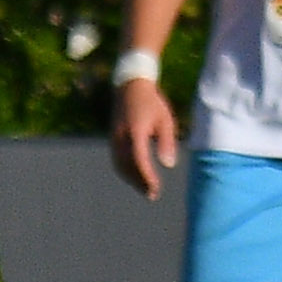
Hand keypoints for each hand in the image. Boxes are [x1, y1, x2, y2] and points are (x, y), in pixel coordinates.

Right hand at [111, 79, 178, 197]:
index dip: (147, 177)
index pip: (139, 160)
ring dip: (131, 179)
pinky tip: (135, 175)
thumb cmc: (152, 103)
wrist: (130, 86)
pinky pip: (116, 159)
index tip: (156, 188)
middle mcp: (121, 137)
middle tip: (152, 195)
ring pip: (119, 164)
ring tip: (145, 189)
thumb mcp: (165, 121)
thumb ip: (167, 143)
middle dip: (139, 182)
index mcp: (135, 132)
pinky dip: (125, 171)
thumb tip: (169, 165)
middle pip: (127, 166)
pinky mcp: (113, 138)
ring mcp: (114, 137)